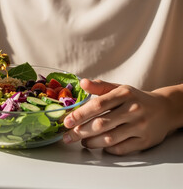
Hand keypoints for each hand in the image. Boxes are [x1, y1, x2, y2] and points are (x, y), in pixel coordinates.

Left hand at [62, 78, 176, 155]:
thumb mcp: (119, 88)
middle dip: (80, 132)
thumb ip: (100, 86)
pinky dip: (108, 149)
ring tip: (83, 141)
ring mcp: (140, 126)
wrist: (165, 109)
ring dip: (92, 142)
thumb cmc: (136, 99)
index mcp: (124, 94)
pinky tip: (99, 146)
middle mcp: (133, 109)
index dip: (79, 114)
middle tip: (68, 137)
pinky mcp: (145, 140)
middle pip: (101, 123)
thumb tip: (82, 82)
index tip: (66, 122)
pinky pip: (122, 148)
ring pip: (110, 138)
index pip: (97, 105)